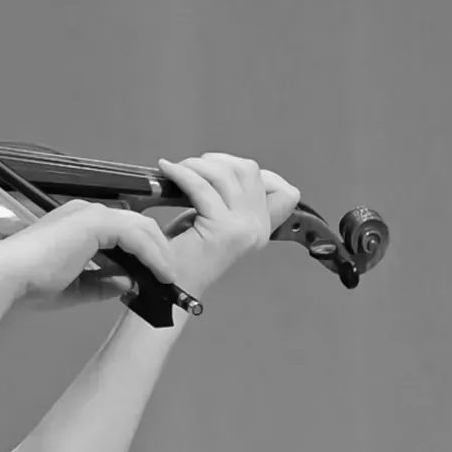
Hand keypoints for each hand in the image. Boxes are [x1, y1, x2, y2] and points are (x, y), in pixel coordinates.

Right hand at [0, 199, 179, 309]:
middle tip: (170, 276)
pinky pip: (135, 235)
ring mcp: (90, 213)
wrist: (8, 277)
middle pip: (138, 224)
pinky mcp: (94, 221)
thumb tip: (129, 282)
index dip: (144, 251)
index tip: (155, 274)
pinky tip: (161, 273)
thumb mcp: (75, 287)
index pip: (122, 231)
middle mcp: (87, 212)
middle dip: (159, 249)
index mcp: (79, 225)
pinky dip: (152, 253)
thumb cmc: (31, 284)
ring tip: (170, 277)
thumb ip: (102, 282)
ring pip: (142, 227)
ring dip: (160, 252)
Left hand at [156, 153, 301, 287]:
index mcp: (262, 229)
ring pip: (226, 174)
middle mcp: (258, 229)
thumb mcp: (215, 221)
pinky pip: (201, 187)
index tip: (219, 168)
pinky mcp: (222, 229)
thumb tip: (231, 165)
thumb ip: (232, 198)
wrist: (167, 289)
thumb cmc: (183, 254)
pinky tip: (168, 171)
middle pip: (249, 171)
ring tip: (178, 170)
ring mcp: (244, 229)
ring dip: (197, 166)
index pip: (284, 191)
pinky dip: (182, 173)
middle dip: (217, 162)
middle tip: (192, 168)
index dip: (250, 172)